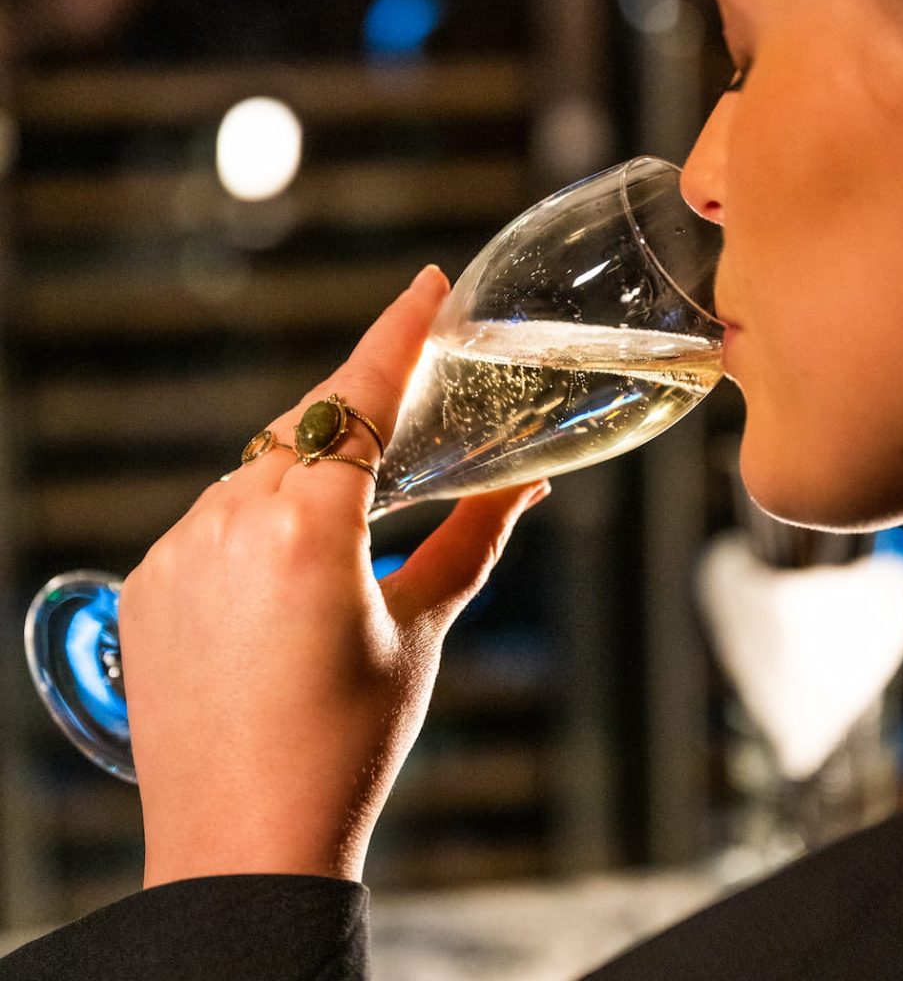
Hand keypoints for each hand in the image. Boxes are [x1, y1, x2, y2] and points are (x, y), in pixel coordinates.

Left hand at [118, 265, 548, 887]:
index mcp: (311, 527)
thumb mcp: (420, 632)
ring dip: (305, 471)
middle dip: (356, 409)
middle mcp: (230, 520)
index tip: (422, 286)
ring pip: (254, 468)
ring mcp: (178, 548)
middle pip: (305, 424)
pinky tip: (281, 573)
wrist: (246, 841)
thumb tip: (530, 487)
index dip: (396, 334)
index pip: (359, 399)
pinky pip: (211, 517)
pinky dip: (254, 519)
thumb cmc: (348, 744)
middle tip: (403, 408)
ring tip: (346, 520)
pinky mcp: (146, 580)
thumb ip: (472, 543)